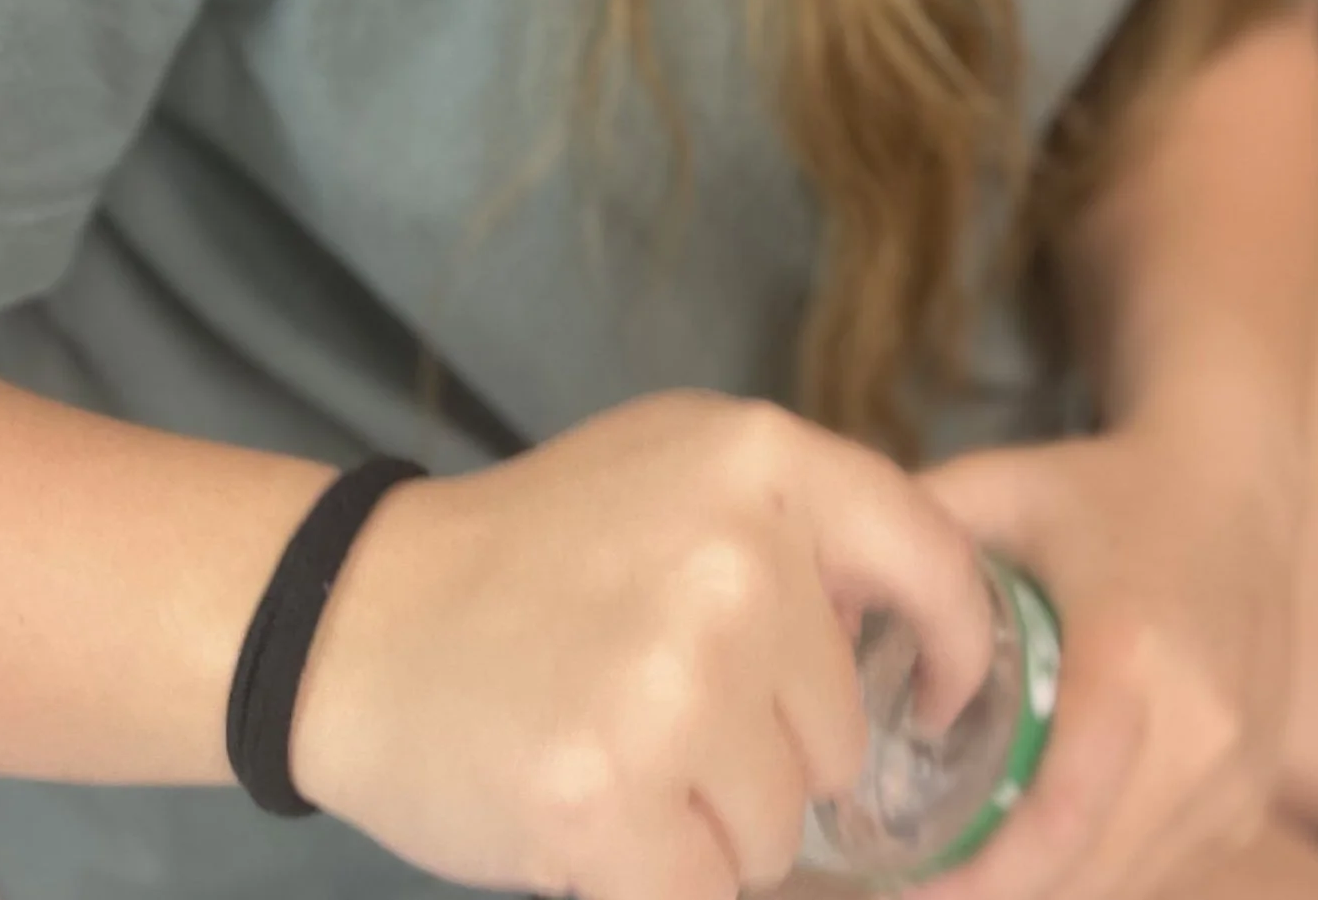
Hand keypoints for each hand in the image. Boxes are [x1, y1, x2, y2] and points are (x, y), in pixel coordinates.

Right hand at [284, 392, 992, 899]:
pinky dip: (661, 881)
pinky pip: (707, 891)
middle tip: (666, 713)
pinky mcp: (609, 795)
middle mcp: (736, 559)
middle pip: (842, 731)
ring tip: (622, 756)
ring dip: (714, 827)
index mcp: (760, 460)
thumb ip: (805, 524)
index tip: (939, 700)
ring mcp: (675, 678)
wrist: (358, 619)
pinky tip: (598, 821)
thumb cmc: (536, 554)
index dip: (959, 646)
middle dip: (772, 753)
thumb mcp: (682, 471)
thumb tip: (925, 623)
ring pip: (781, 824)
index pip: (934, 559)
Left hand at [920, 416, 1306, 899]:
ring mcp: (1239, 773)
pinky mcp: (1253, 798)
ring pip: (1123, 887)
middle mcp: (1202, 727)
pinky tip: (1040, 842)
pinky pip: (1158, 870)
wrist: (1239, 482)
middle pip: (1085, 874)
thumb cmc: (1104, 491)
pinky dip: (1095, 872)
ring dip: (1046, 890)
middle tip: (916, 887)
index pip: (1060, 816)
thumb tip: (815, 612)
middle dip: (995, 896)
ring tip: (968, 870)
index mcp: (1133, 653)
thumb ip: (910, 543)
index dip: (978, 878)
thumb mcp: (1001, 490)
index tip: (903, 884)